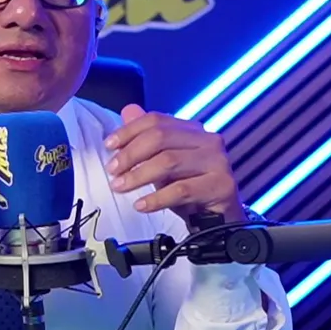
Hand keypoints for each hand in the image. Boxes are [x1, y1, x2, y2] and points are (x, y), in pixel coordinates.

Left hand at [104, 104, 243, 222]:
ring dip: (138, 176)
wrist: (218, 219)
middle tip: (113, 171)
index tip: (109, 146)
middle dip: (131, 154)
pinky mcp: (221, 185)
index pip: (156, 120)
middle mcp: (208, 141)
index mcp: (193, 130)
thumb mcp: (163, 163)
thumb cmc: (190, 188)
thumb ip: (147, 138)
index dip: (129, 131)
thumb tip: (127, 110)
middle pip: (161, 137)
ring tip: (120, 187)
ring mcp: (217, 162)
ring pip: (169, 161)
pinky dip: (156, 198)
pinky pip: (181, 190)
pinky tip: (141, 205)